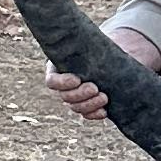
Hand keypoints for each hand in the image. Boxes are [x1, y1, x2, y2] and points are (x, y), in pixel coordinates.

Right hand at [43, 26, 160, 121]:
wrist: (107, 58)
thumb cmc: (95, 48)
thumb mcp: (89, 45)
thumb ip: (87, 48)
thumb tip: (91, 45)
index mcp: (58, 70)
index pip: (52, 82)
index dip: (62, 83)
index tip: (77, 80)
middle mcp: (63, 87)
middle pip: (65, 96)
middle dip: (80, 94)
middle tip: (95, 88)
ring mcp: (74, 98)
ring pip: (76, 107)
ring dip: (89, 104)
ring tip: (104, 97)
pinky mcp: (86, 106)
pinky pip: (87, 115)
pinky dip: (94, 114)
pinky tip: (104, 112)